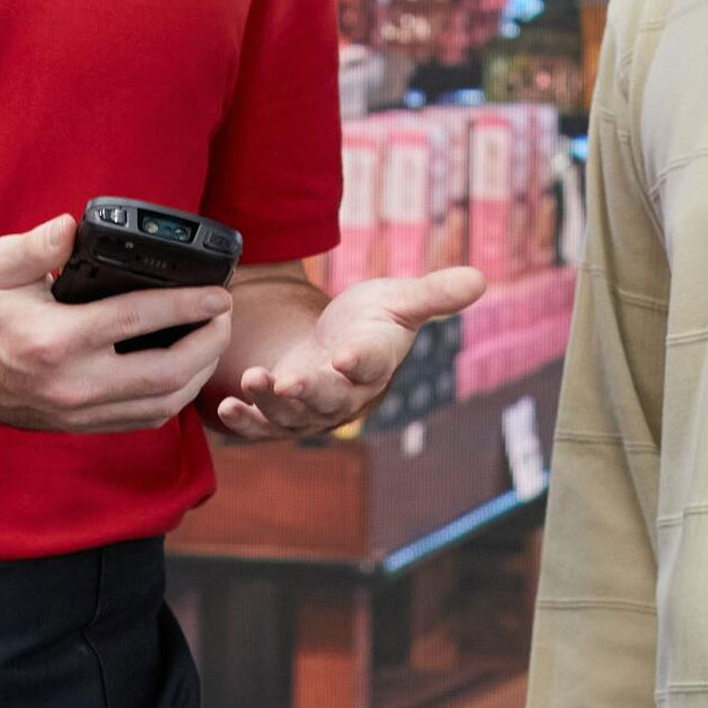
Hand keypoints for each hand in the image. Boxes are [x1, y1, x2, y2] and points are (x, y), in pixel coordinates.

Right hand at [0, 216, 234, 433]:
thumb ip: (40, 244)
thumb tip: (74, 226)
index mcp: (54, 340)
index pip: (139, 320)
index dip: (188, 306)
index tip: (217, 293)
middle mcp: (70, 384)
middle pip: (166, 375)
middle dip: (209, 345)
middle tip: (225, 316)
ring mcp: (73, 412)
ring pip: (159, 407)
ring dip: (197, 377)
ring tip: (211, 342)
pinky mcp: (72, 425)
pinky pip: (137, 420)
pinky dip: (169, 398)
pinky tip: (181, 371)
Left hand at [211, 268, 488, 440]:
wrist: (340, 341)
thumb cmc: (373, 319)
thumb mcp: (401, 299)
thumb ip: (434, 294)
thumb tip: (481, 279)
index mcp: (375, 364)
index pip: (371, 365)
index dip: (360, 362)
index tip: (346, 355)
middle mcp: (344, 394)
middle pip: (328, 399)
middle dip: (306, 392)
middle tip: (286, 381)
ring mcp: (311, 409)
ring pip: (291, 416)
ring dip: (269, 403)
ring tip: (251, 380)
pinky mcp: (281, 415)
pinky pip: (263, 427)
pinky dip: (244, 423)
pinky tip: (226, 409)